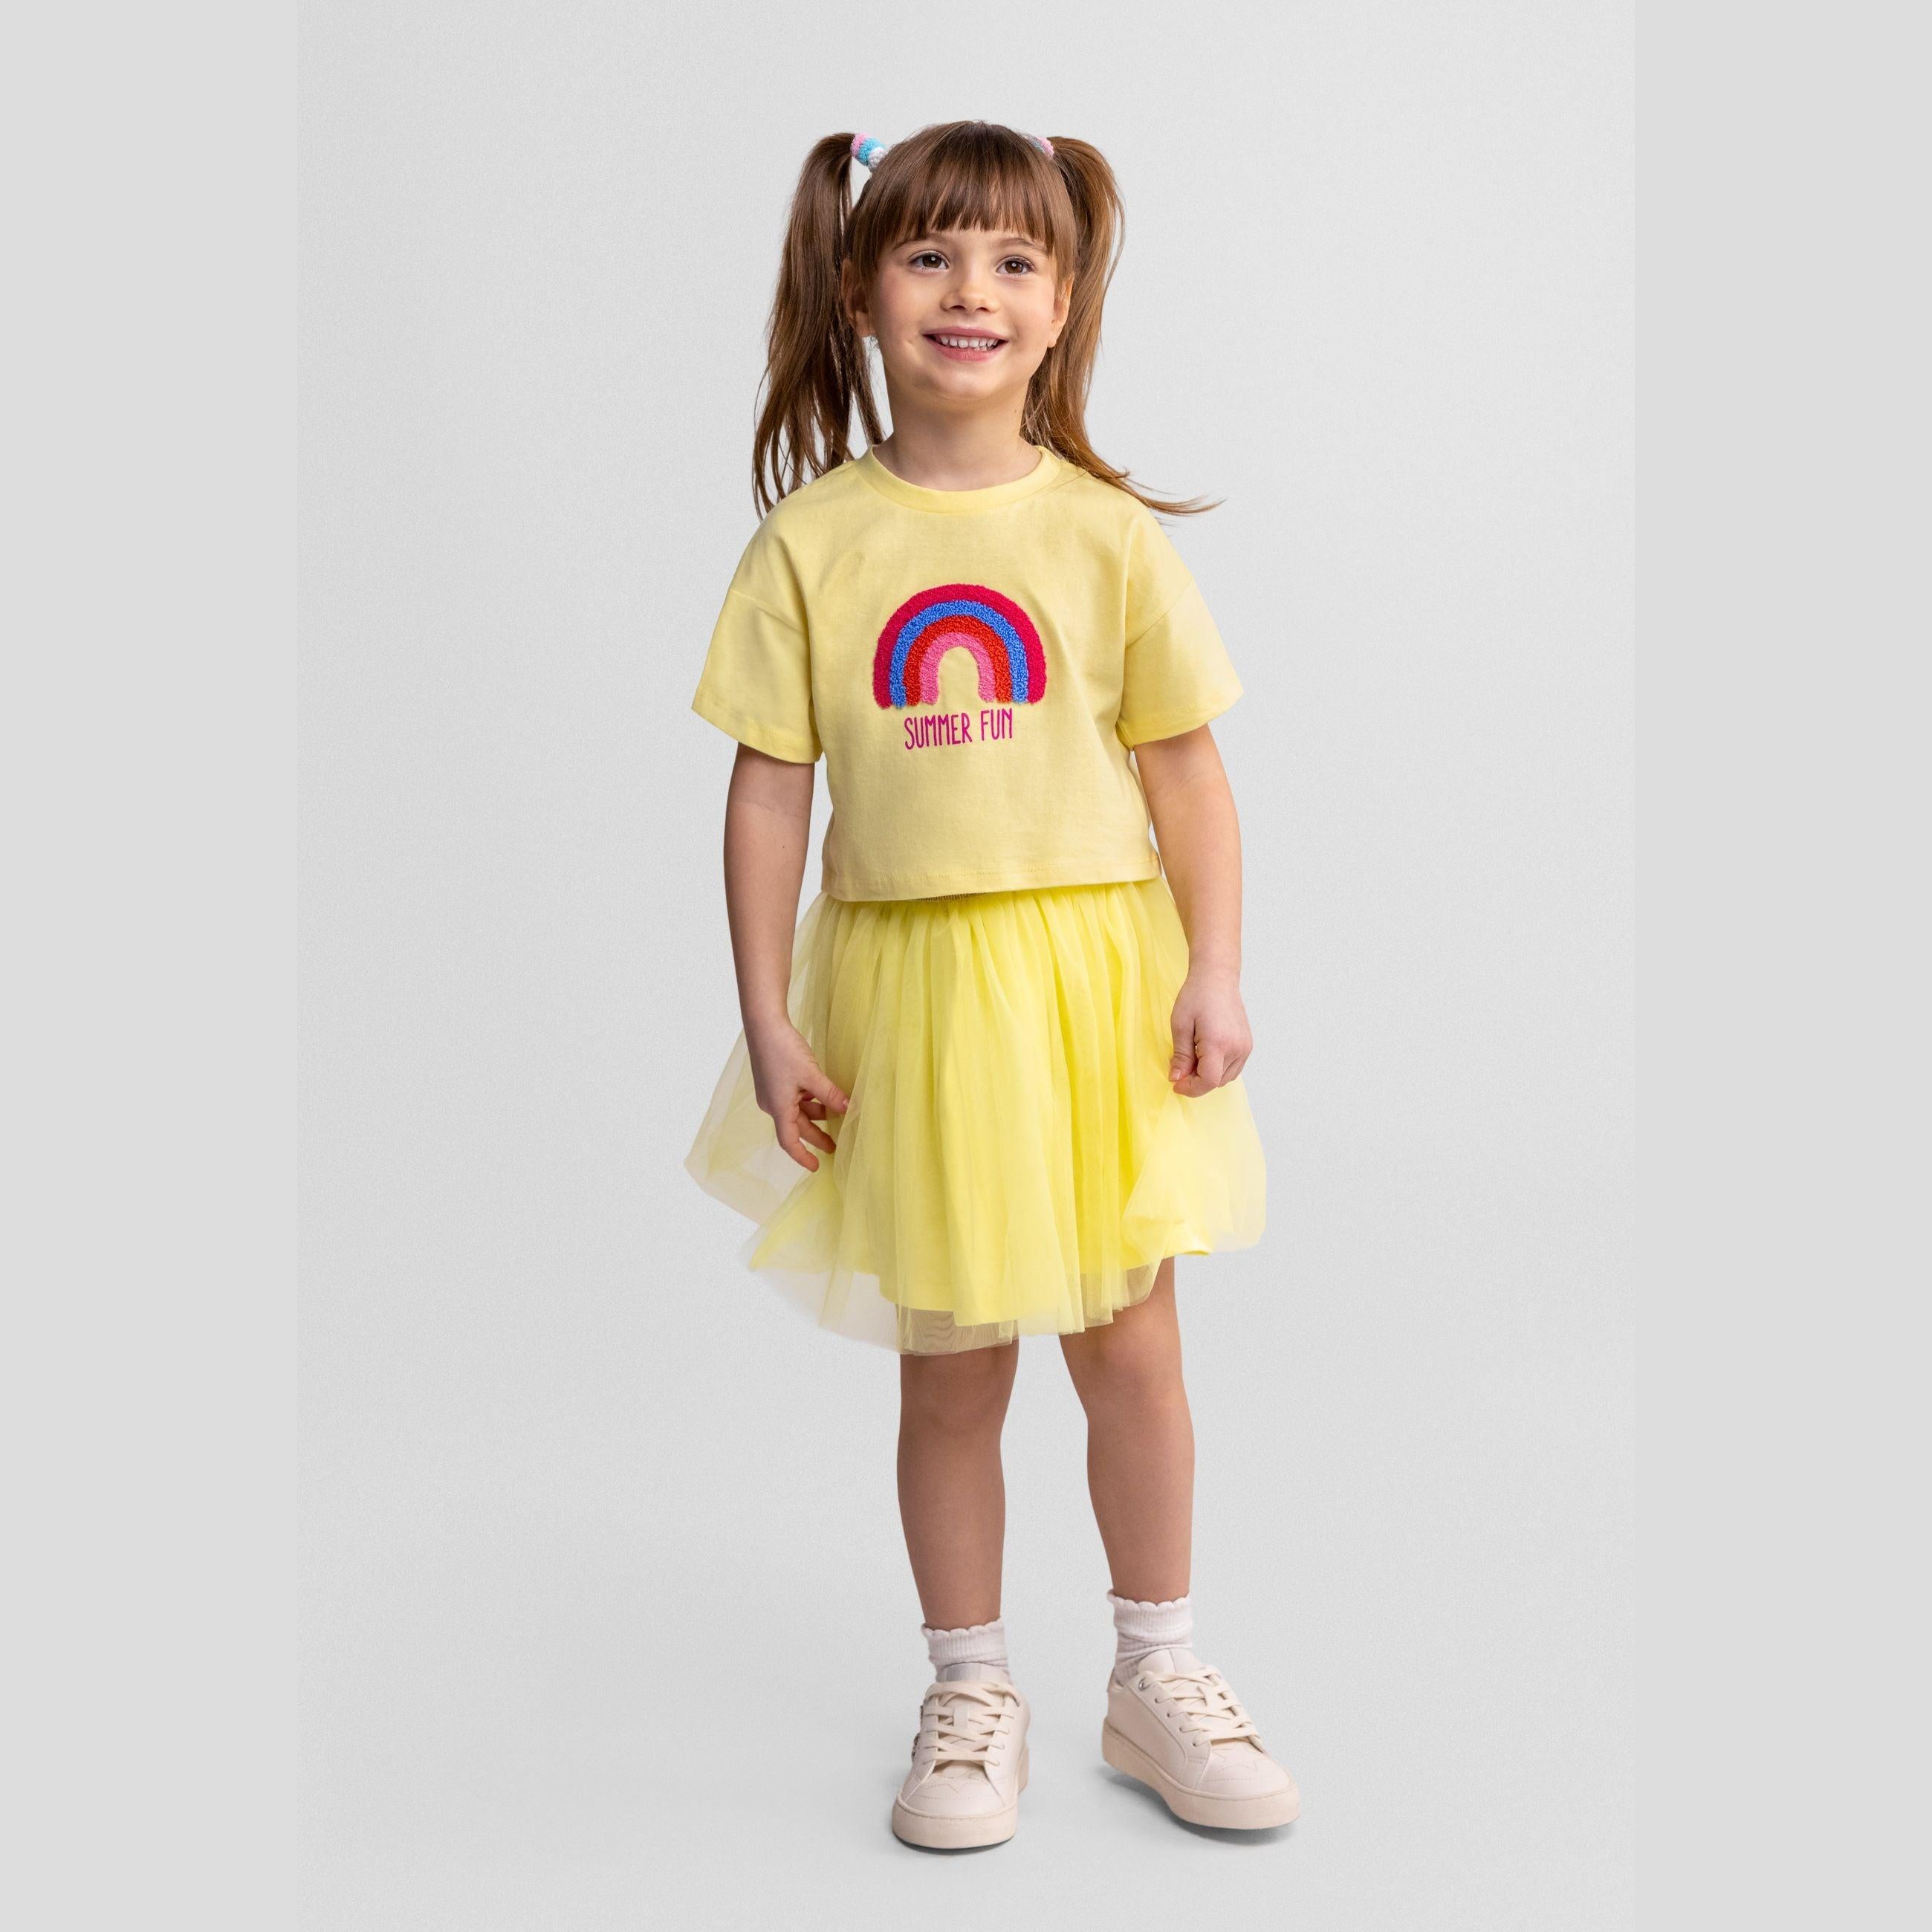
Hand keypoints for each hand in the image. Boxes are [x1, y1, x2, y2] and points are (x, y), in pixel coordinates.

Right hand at [747, 1016, 849, 1170]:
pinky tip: (823, 1096)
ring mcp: (773, 1091)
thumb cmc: (783, 1050)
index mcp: (779, 1108)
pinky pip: (794, 1097)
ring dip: (815, 1116)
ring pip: (797, 1110)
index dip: (802, 1156)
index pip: (789, 1141)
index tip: (815, 1167)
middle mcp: (773, 1103)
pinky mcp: (775, 1079)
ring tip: (836, 1116)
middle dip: (816, 1137)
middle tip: (834, 1146)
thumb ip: (830, 1095)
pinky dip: (809, 1100)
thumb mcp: (812, 1075)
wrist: (764, 1024)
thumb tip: (850, 1109)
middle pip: (796, 1127)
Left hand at [1168, 966, 1251, 1095]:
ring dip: (1208, 1076)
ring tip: (1193, 1058)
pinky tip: (1205, 1055)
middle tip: (1180, 1067)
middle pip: (1217, 1082)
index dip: (1191, 1088)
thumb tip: (1177, 1078)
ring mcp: (1245, 1047)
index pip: (1208, 1081)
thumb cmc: (1196, 996)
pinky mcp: (1247, 1045)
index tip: (1176, 1084)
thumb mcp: (1180, 1025)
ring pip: (1226, 1078)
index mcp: (1219, 1043)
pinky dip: (1219, 1069)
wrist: (1217, 978)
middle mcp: (1237, 1048)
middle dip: (1196, 1082)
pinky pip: (1233, 1068)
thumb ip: (1181, 1056)